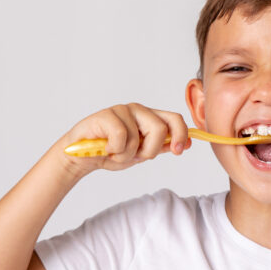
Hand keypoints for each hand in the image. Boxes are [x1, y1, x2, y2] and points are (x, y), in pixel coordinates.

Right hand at [58, 103, 191, 175]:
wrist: (82, 158)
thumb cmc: (112, 153)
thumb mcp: (142, 153)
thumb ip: (163, 146)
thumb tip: (187, 143)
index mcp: (150, 117)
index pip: (174, 119)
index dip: (181, 135)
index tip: (179, 151)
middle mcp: (138, 110)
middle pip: (160, 129)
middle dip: (150, 150)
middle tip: (137, 156)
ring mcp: (122, 111)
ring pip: (139, 138)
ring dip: (127, 155)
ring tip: (115, 153)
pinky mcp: (106, 115)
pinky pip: (121, 137)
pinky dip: (115, 150)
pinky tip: (106, 148)